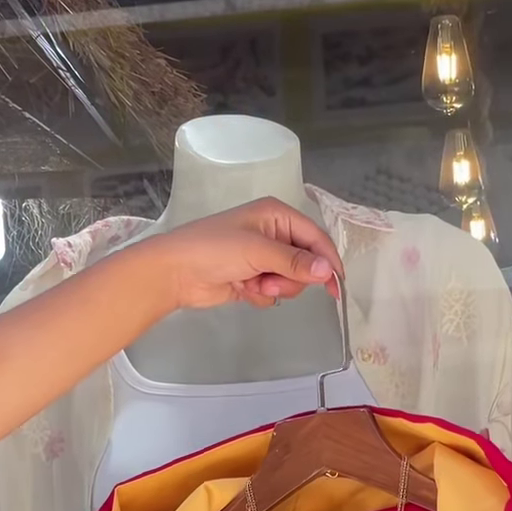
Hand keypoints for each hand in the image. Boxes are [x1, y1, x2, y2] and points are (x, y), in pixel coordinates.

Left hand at [159, 197, 342, 311]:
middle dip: (291, 277)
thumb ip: (295, 262)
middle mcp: (274, 233)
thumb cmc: (214, 249)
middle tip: (270, 279)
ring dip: (274, 287)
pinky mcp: (253, 278)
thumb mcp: (258, 251)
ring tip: (251, 283)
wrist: (176, 272)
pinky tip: (242, 289)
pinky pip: (273, 292)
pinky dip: (261, 295)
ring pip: (290, 281)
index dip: (328, 262)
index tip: (336, 287)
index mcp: (277, 215)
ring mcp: (263, 257)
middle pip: (306, 263)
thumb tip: (328, 272)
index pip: (315, 238)